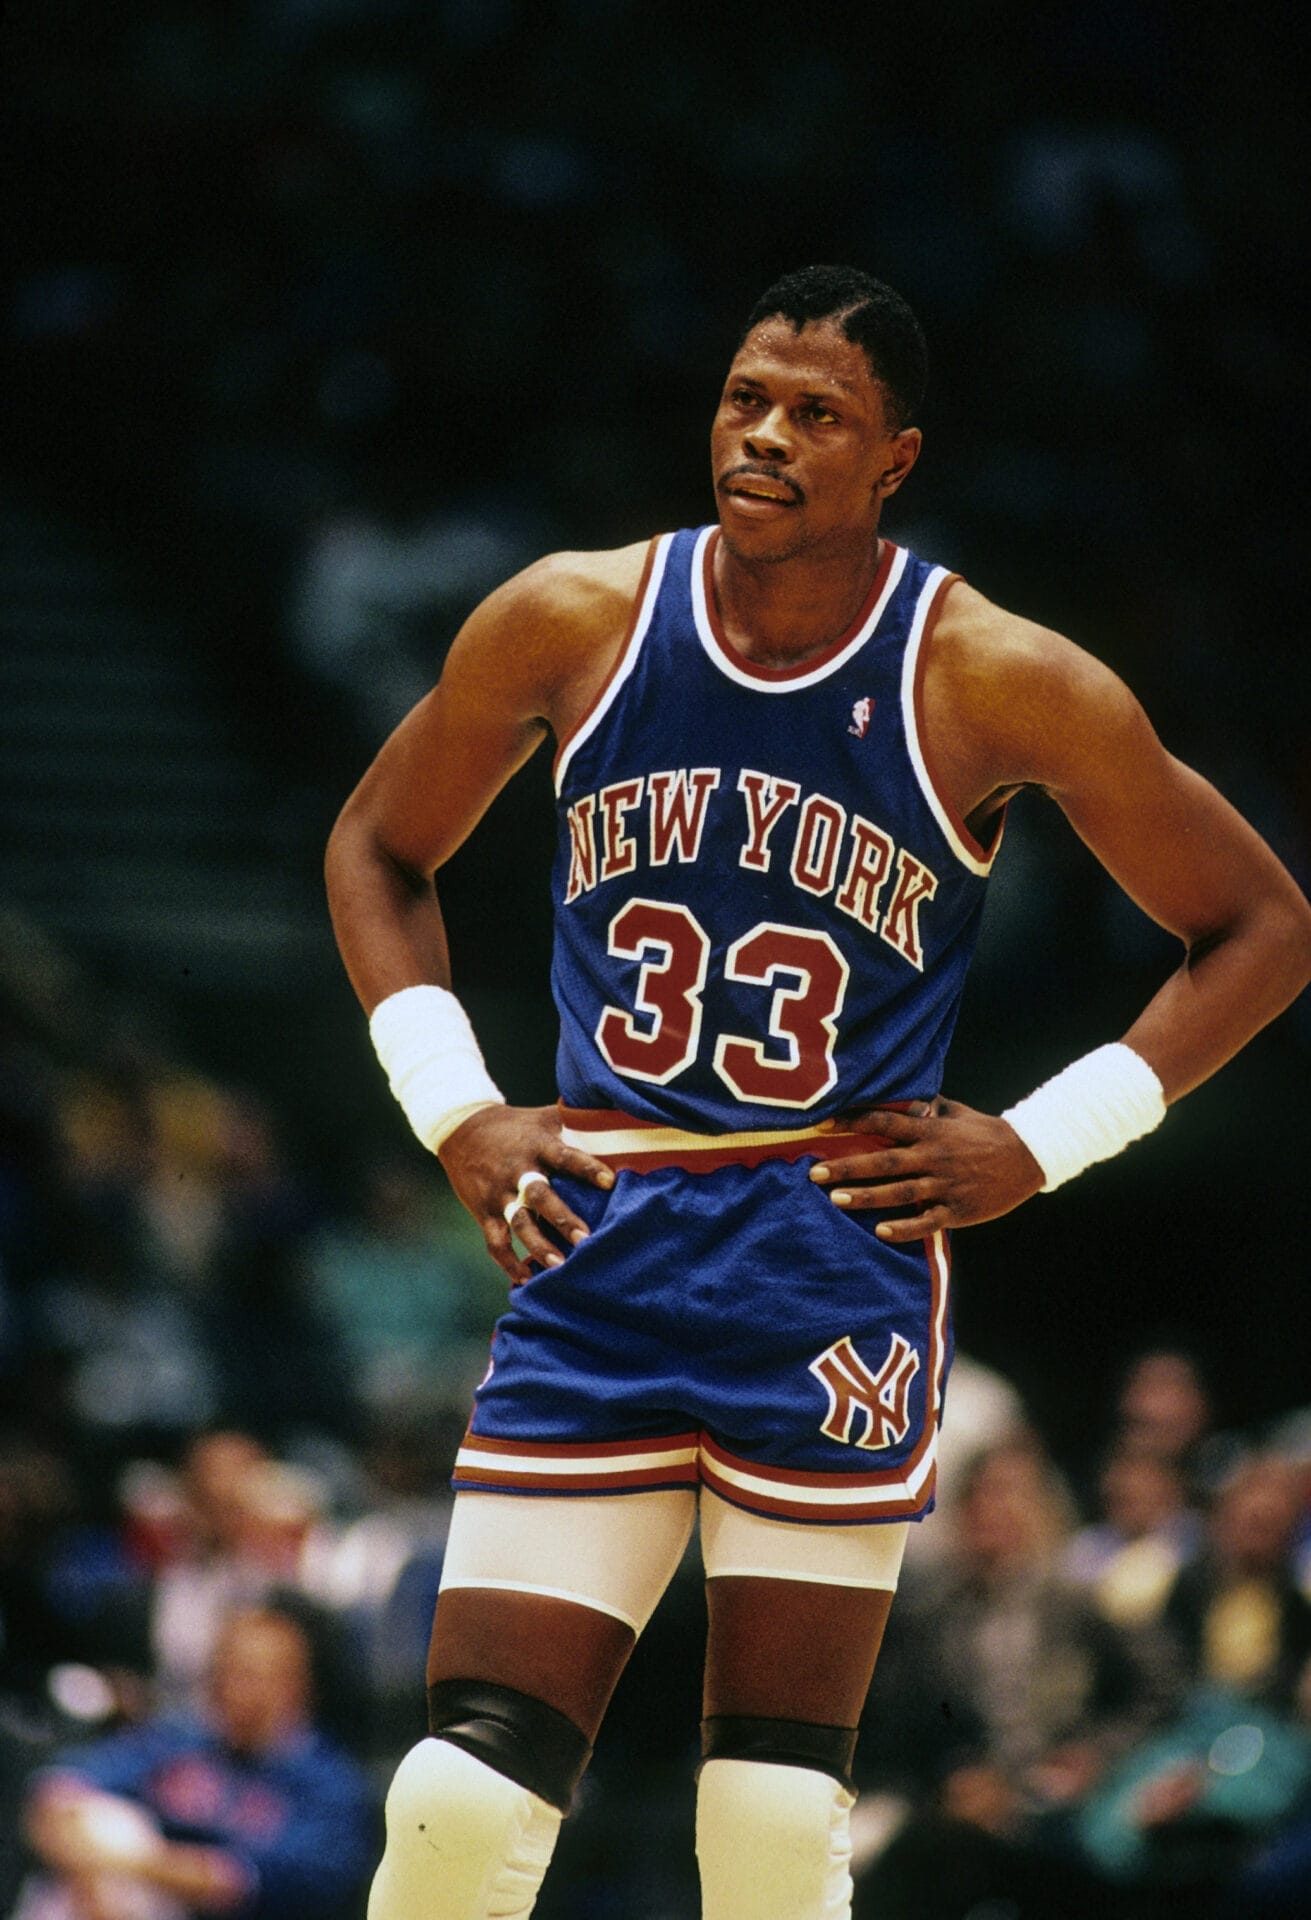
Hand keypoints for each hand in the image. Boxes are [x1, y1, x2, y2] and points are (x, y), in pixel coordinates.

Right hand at [439, 1104, 614, 1283]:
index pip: (564, 1156)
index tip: (610, 1181)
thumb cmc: (518, 1125)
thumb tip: (623, 1117)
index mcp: (537, 1145)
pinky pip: (495, 1242)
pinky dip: (508, 1263)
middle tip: (586, 1239)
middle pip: (539, 1195)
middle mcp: (517, 1170)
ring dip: (538, 1246)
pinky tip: (525, 1280)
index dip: (586, 1168)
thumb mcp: (545, 1117)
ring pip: (518, 1223)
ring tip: (559, 1267)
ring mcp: (499, 1193)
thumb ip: (578, 1122)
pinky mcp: (484, 1211)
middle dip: (562, 1218)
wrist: (461, 1128)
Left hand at [809, 1097, 1044, 1241]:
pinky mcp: (959, 1210)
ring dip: (867, 1196)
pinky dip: (905, 1227)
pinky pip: (927, 1221)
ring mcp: (946, 1185)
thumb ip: (926, 1107)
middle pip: (884, 1161)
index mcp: (931, 1131)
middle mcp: (934, 1156)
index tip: (822, 1126)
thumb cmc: (987, 1132)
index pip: (884, 1123)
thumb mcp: (957, 1112)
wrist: (1030, 1155)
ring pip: (900, 1192)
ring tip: (835, 1199)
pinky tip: (880, 1231)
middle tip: (814, 1172)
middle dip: (848, 1166)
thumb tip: (899, 1096)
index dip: (852, 1123)